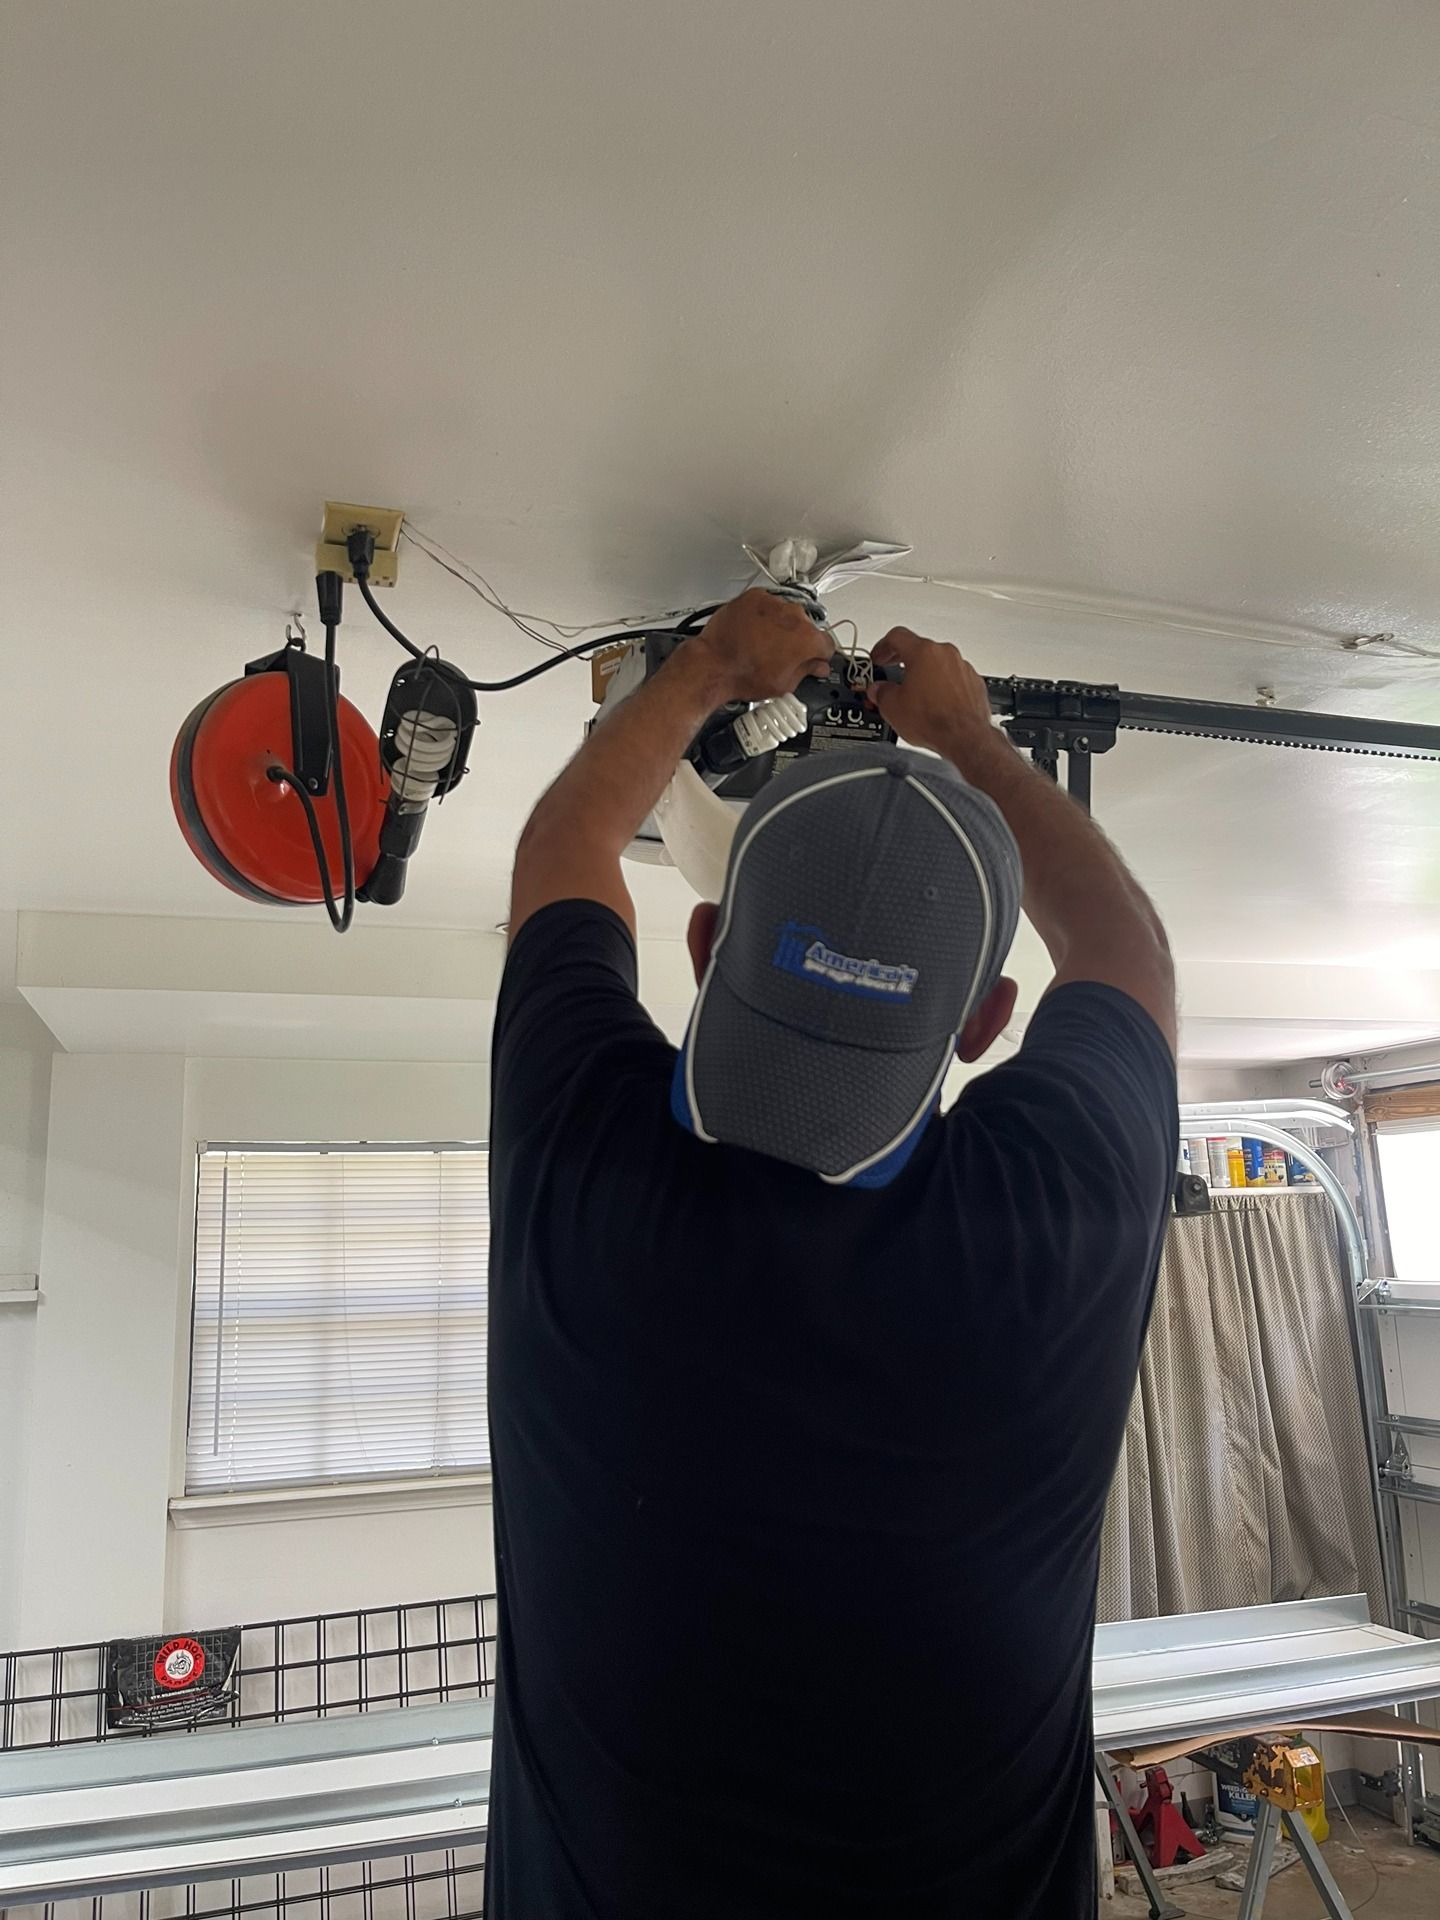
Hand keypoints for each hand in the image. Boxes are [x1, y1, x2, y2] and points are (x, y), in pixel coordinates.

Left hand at [690, 587, 832, 701]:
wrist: (713, 665)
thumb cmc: (744, 675)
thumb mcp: (784, 684)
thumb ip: (807, 671)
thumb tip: (817, 667)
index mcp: (807, 639)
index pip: (827, 644)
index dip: (820, 654)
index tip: (813, 657)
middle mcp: (794, 616)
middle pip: (806, 626)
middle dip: (798, 639)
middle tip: (781, 653)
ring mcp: (773, 603)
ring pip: (786, 612)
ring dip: (779, 624)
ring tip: (763, 641)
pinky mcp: (754, 597)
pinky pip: (766, 603)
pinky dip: (762, 614)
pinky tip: (753, 629)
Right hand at [869, 627, 994, 755]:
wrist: (965, 738)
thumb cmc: (934, 720)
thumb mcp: (892, 707)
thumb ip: (881, 692)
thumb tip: (879, 690)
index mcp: (923, 652)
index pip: (897, 636)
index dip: (882, 646)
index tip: (879, 656)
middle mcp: (946, 654)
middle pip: (920, 648)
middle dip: (903, 660)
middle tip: (892, 672)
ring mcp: (962, 667)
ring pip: (938, 663)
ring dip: (924, 674)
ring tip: (914, 694)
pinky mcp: (974, 683)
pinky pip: (954, 678)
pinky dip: (942, 686)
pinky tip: (934, 703)